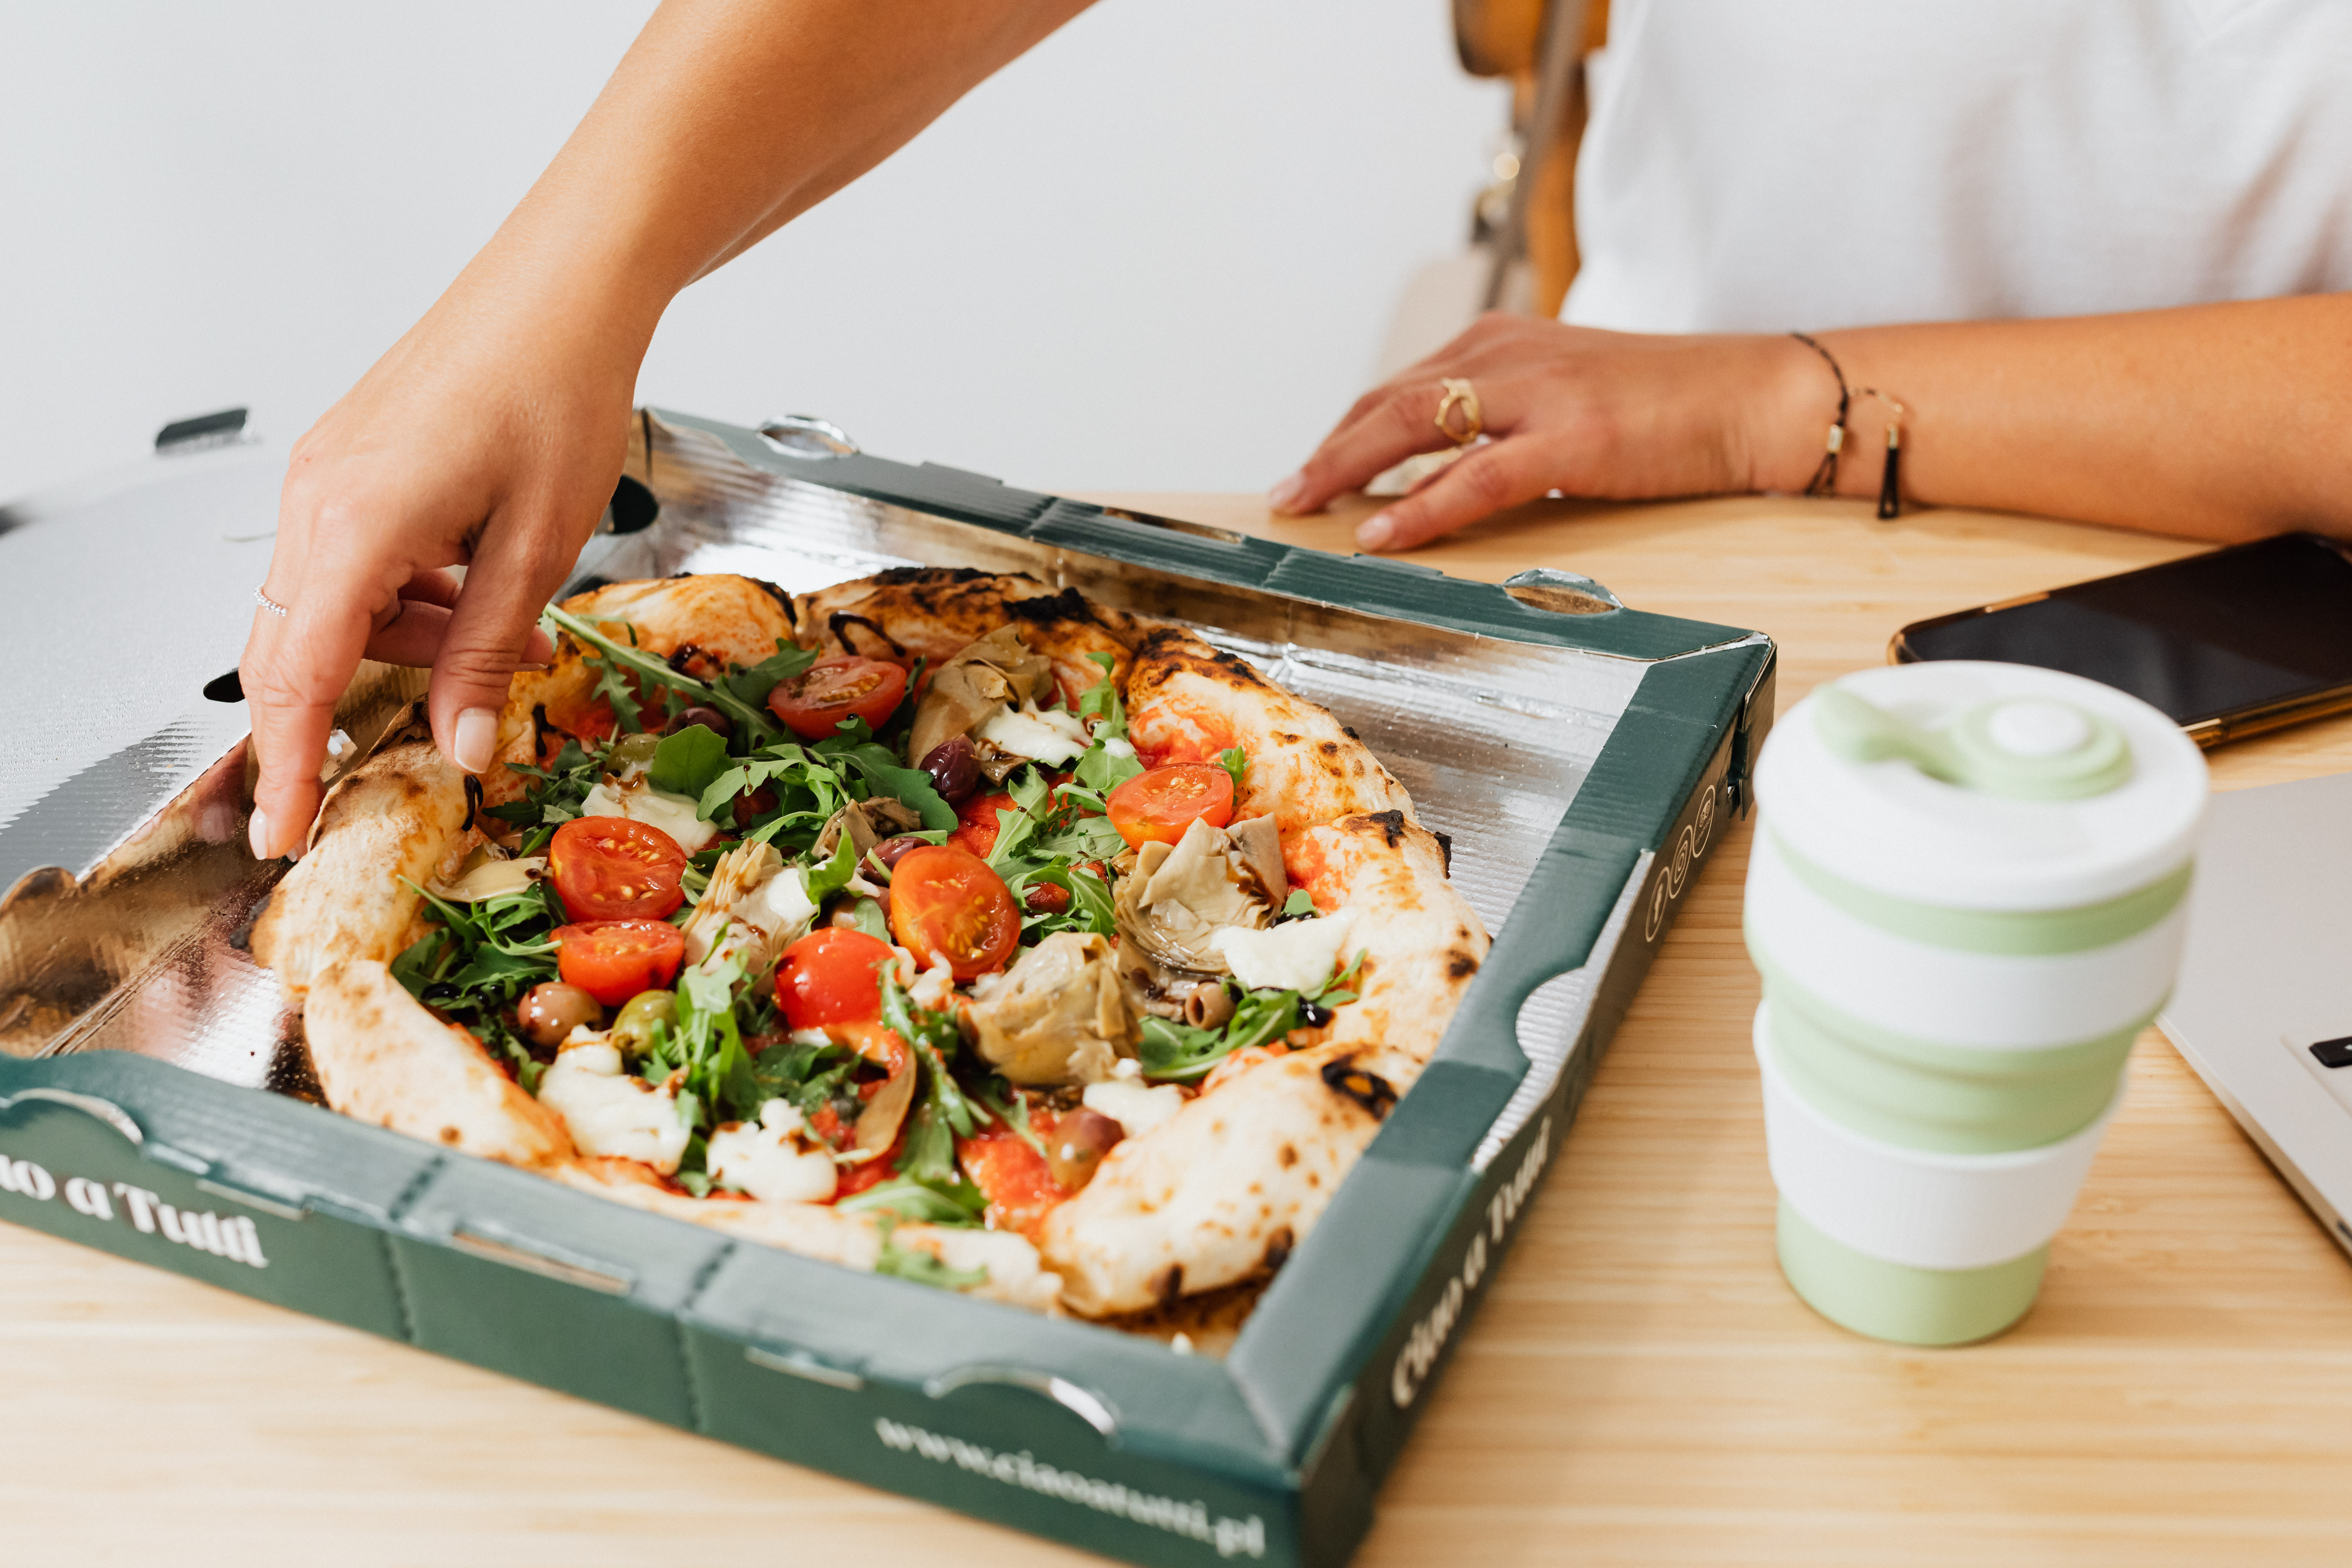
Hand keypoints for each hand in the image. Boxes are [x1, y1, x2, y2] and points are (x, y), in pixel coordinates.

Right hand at [238, 278, 652, 858]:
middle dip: (334, 720)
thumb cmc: (557, 391)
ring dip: (408, 647)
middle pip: (295, 650)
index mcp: (356, 526)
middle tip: (375, 776)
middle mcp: (319, 500)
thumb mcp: (537, 548)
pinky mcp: (350, 465)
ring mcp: (327, 477)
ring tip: (507, 642)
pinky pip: (354, 563)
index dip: (289, 766)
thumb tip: (460, 747)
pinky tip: (478, 592)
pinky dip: (407, 599)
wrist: (564, 292)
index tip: (286, 831)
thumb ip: (484, 655)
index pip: (298, 679)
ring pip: (333, 609)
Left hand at [1268, 314, 1817, 550]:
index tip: (1310, 468)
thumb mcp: (1565, 400)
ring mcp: (1540, 392)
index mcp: (1504, 343)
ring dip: (1350, 469)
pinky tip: (1380, 532)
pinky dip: (1420, 505)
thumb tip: (1441, 471)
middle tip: (1285, 493)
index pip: (1401, 387)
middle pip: (1390, 402)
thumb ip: (1503, 423)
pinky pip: (1476, 475)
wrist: (1753, 397)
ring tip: (1306, 507)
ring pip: (1416, 426)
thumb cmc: (1666, 408)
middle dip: (1330, 450)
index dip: (1346, 431)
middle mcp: (1510, 354)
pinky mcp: (1573, 436)